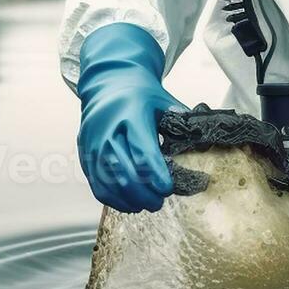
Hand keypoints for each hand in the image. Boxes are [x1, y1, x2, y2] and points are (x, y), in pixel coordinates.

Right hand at [76, 23, 180, 212]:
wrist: (108, 83)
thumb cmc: (139, 95)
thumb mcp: (163, 101)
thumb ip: (181, 122)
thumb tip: (203, 144)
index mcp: (131, 114)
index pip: (142, 151)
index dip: (155, 174)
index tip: (167, 188)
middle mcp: (108, 129)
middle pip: (124, 172)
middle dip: (144, 193)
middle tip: (159, 201)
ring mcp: (93, 143)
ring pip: (108, 182)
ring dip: (128, 199)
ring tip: (145, 205)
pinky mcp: (85, 154)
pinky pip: (96, 183)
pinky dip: (113, 199)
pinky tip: (128, 203)